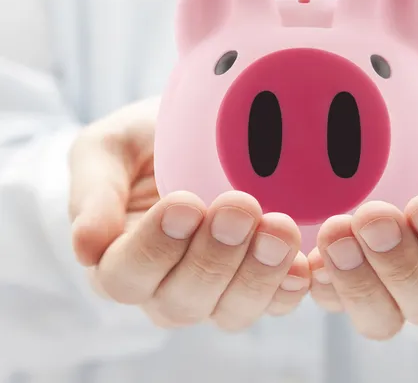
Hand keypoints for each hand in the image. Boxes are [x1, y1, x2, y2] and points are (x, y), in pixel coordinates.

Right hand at [69, 99, 309, 329]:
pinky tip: (305, 263)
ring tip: (279, 228)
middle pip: (183, 300)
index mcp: (119, 259)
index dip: (154, 248)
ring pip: (231, 310)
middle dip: (214, 257)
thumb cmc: (146, 142)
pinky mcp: (258, 281)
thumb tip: (85, 246)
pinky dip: (290, 287)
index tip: (185, 202)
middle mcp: (165, 286)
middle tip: (240, 207)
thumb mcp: (108, 147)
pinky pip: (275, 302)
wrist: (196, 132)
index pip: (125, 275)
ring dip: (257, 274)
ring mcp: (216, 290)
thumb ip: (94, 190)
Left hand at [308, 108, 417, 339]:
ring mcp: (387, 288)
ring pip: (381, 317)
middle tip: (373, 215)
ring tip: (335, 231)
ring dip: (358, 280)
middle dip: (401, 263)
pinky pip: (333, 301)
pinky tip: (309, 254)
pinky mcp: (344, 281)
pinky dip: (321, 283)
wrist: (391, 137)